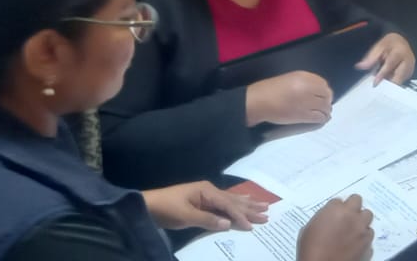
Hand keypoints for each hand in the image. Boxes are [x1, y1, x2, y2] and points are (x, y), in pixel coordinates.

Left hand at [142, 181, 269, 231]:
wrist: (148, 205)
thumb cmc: (166, 209)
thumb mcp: (185, 216)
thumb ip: (207, 220)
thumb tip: (227, 224)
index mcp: (206, 191)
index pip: (228, 205)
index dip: (240, 216)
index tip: (252, 225)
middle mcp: (209, 190)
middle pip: (233, 200)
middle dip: (250, 207)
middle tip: (268, 212)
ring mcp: (206, 194)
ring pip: (231, 200)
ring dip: (247, 204)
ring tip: (263, 205)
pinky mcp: (202, 200)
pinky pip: (224, 202)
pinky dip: (236, 204)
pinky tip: (242, 201)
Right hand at [248, 70, 333, 125]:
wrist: (259, 102)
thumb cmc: (270, 89)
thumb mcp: (289, 78)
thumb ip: (305, 82)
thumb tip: (317, 91)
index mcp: (303, 76)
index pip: (323, 83)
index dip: (324, 90)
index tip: (322, 95)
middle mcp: (307, 88)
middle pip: (326, 95)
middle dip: (327, 100)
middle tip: (324, 105)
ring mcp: (306, 102)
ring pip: (325, 107)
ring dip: (326, 110)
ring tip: (324, 113)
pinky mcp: (303, 115)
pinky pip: (319, 117)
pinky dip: (323, 118)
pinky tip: (322, 119)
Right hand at [298, 195, 374, 260]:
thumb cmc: (311, 251)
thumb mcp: (308, 230)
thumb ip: (320, 219)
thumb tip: (325, 220)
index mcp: (336, 210)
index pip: (339, 200)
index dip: (335, 208)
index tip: (332, 215)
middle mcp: (353, 217)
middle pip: (357, 201)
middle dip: (352, 207)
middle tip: (345, 216)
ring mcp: (363, 232)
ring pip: (367, 218)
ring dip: (360, 222)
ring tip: (351, 231)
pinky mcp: (368, 246)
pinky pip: (369, 238)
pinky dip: (363, 239)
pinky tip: (354, 245)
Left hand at [355, 33, 414, 85]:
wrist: (402, 42)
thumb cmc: (390, 44)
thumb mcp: (379, 47)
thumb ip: (371, 57)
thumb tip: (359, 66)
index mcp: (400, 52)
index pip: (391, 64)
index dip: (382, 74)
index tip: (375, 83)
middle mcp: (408, 61)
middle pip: (399, 76)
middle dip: (388, 84)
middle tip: (378, 90)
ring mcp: (410, 69)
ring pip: (399, 81)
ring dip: (390, 85)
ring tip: (381, 88)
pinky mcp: (409, 74)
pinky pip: (400, 81)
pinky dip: (392, 83)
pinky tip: (385, 85)